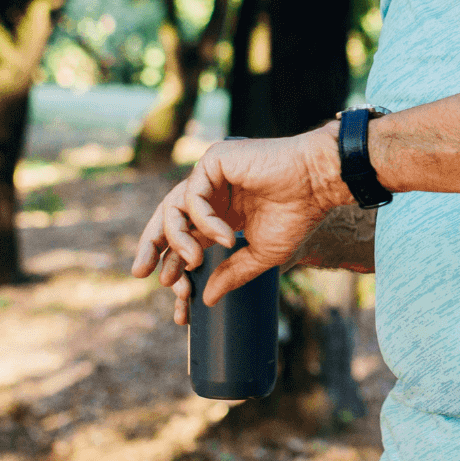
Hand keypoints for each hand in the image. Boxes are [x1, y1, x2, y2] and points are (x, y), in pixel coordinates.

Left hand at [129, 126, 351, 323]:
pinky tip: (224, 237)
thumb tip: (207, 300)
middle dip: (152, 246)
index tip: (176, 296)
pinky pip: (193, 196)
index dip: (177, 265)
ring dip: (178, 239)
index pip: (188, 238)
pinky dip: (203, 221)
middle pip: (169, 219)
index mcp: (222, 213)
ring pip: (174, 209)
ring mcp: (211, 175)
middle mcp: (212, 193)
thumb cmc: (297, 215)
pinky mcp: (213, 161)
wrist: (318, 184)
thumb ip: (232, 273)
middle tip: (142, 272)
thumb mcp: (261, 254)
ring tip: (192, 262)